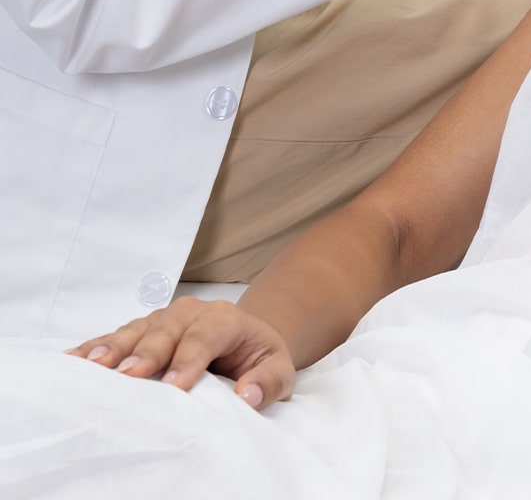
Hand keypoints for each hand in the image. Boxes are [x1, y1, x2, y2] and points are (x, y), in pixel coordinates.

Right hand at [66, 297, 294, 410]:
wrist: (248, 339)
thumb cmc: (259, 358)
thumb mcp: (279, 370)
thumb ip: (269, 381)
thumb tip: (247, 394)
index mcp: (227, 320)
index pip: (207, 336)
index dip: (189, 360)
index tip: (174, 387)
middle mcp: (192, 313)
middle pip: (167, 329)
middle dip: (147, 352)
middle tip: (126, 375)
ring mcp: (164, 319)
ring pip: (138, 328)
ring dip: (114, 346)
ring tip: (92, 366)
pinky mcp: (144, 330)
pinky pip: (117, 335)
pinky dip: (96, 346)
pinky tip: (74, 359)